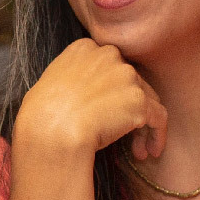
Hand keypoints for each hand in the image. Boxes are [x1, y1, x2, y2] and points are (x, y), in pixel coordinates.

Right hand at [13, 38, 167, 161]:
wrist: (50, 131)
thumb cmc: (40, 116)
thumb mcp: (50, 83)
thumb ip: (71, 78)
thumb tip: (80, 95)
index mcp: (85, 48)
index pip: (109, 66)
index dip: (112, 91)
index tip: (108, 112)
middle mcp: (109, 55)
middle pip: (131, 81)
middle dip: (129, 108)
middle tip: (125, 134)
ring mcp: (126, 76)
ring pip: (147, 100)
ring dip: (142, 126)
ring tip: (138, 150)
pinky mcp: (139, 100)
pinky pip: (158, 118)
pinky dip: (157, 135)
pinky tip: (150, 151)